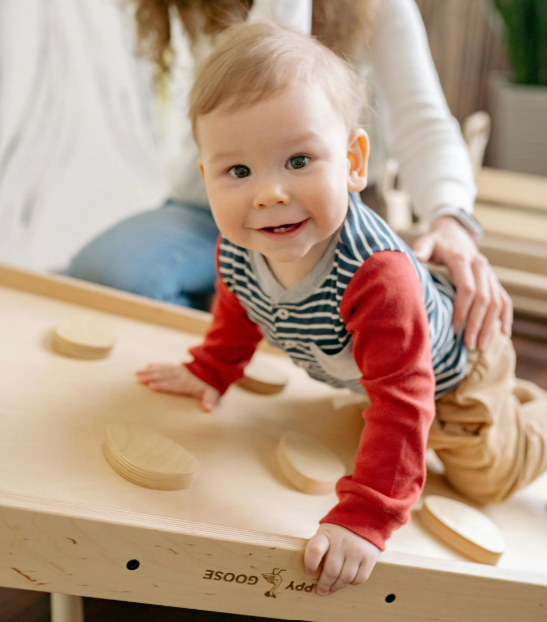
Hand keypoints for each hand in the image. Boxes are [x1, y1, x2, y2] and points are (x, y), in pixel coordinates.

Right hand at [136, 364, 219, 410]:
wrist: (215, 369)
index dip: (163, 385)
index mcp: (188, 384)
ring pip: (163, 370)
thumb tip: (207, 409)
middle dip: (152, 377)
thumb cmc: (212, 385)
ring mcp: (179, 370)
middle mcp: (182, 375)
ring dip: (150, 371)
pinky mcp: (178, 367)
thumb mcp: (213, 393)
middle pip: (165, 376)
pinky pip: (166, 365)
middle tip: (139, 379)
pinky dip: (156, 365)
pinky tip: (148, 365)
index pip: (173, 385)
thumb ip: (210, 400)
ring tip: (138, 372)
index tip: (151, 386)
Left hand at [304, 523, 380, 595]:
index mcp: (326, 535)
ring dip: (337, 587)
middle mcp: (341, 542)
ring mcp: (356, 550)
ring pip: (345, 577)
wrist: (365, 517)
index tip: (309, 572)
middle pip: (331, 570)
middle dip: (324, 584)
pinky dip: (352, 583)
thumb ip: (320, 549)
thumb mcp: (326, 532)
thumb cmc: (339, 530)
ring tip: (332, 589)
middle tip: (321, 591)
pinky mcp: (369, 557)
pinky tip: (347, 581)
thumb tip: (313, 575)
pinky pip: (359, 578)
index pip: (315, 550)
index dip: (310, 563)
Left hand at [412, 216, 512, 349]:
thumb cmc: (436, 242)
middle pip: (484, 298)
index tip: (453, 329)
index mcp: (462, 260)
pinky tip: (503, 333)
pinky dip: (505, 316)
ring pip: (496, 301)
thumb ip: (420, 249)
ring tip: (480, 346)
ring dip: (490, 325)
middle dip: (476, 323)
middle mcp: (480, 267)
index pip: (467, 288)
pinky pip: (504, 299)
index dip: (462, 310)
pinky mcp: (494, 280)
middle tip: (468, 344)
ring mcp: (490, 274)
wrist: (454, 232)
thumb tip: (415, 258)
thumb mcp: (426, 242)